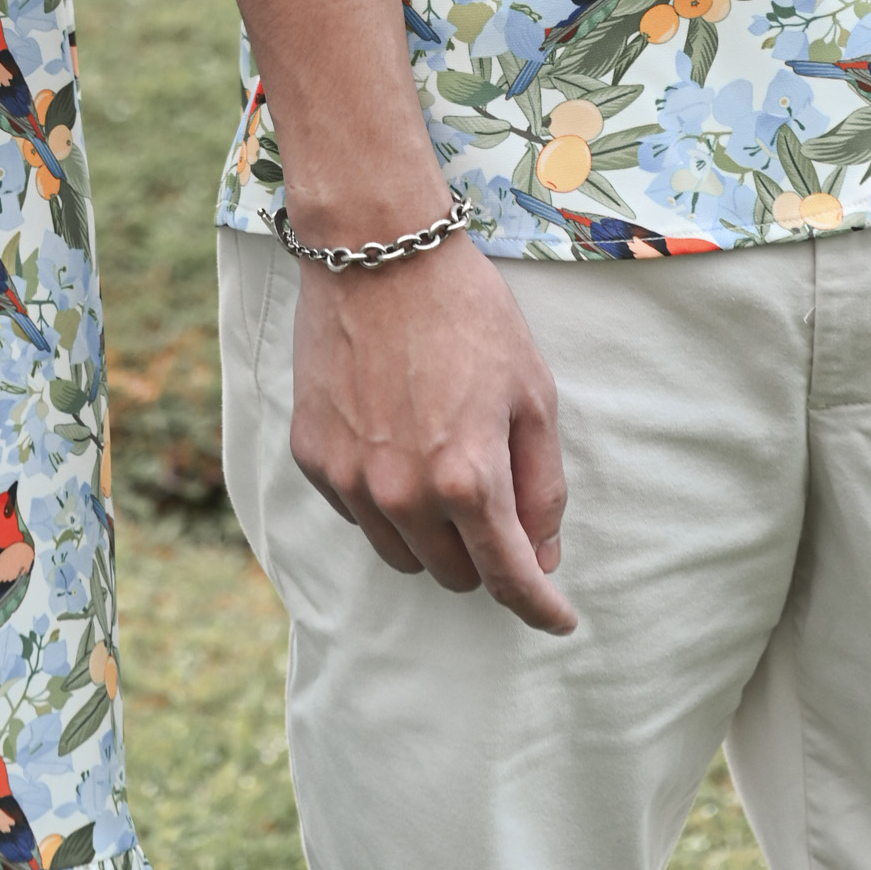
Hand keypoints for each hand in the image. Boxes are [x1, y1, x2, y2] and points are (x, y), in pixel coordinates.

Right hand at [289, 224, 573, 632]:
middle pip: (453, 574)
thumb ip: (542, 485)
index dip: (540, 608)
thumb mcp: (533, 393)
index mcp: (468, 479)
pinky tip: (396, 443)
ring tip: (442, 466)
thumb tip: (541, 553)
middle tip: (496, 500)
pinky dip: (383, 501)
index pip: (509, 578)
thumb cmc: (466, 312)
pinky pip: (357, 513)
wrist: (377, 249)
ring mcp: (351, 480)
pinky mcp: (313, 457)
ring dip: (431, 535)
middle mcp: (403, 493)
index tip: (558, 620)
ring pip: (401, 555)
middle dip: (484, 555)